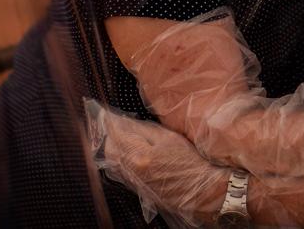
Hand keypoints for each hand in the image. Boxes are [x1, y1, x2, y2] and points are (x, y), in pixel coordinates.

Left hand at [86, 100, 228, 224]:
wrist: (201, 191)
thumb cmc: (190, 162)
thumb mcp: (170, 139)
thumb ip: (145, 130)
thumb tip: (127, 123)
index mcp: (139, 156)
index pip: (116, 134)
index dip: (108, 122)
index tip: (102, 112)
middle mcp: (131, 171)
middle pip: (109, 150)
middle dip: (107, 135)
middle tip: (110, 123)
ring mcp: (134, 182)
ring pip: (113, 162)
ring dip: (112, 147)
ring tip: (117, 135)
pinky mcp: (138, 189)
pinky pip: (120, 172)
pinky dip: (119, 159)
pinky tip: (127, 152)